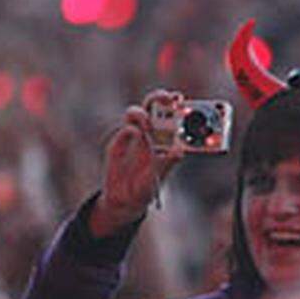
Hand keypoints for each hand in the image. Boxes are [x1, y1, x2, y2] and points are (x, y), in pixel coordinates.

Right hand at [89, 90, 184, 236]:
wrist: (124, 200)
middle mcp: (151, 134)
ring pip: (138, 113)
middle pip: (155, 107)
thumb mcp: (160, 176)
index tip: (180, 99)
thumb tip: (179, 150)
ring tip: (147, 121)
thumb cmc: (147, 187)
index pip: (172, 116)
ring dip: (143, 112)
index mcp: (165, 140)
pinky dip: (130, 129)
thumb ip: (169, 163)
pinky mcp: (118, 143)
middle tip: (169, 98)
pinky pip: (126, 129)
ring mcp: (134, 136)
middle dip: (161, 98)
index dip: (176, 105)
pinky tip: (136, 134)